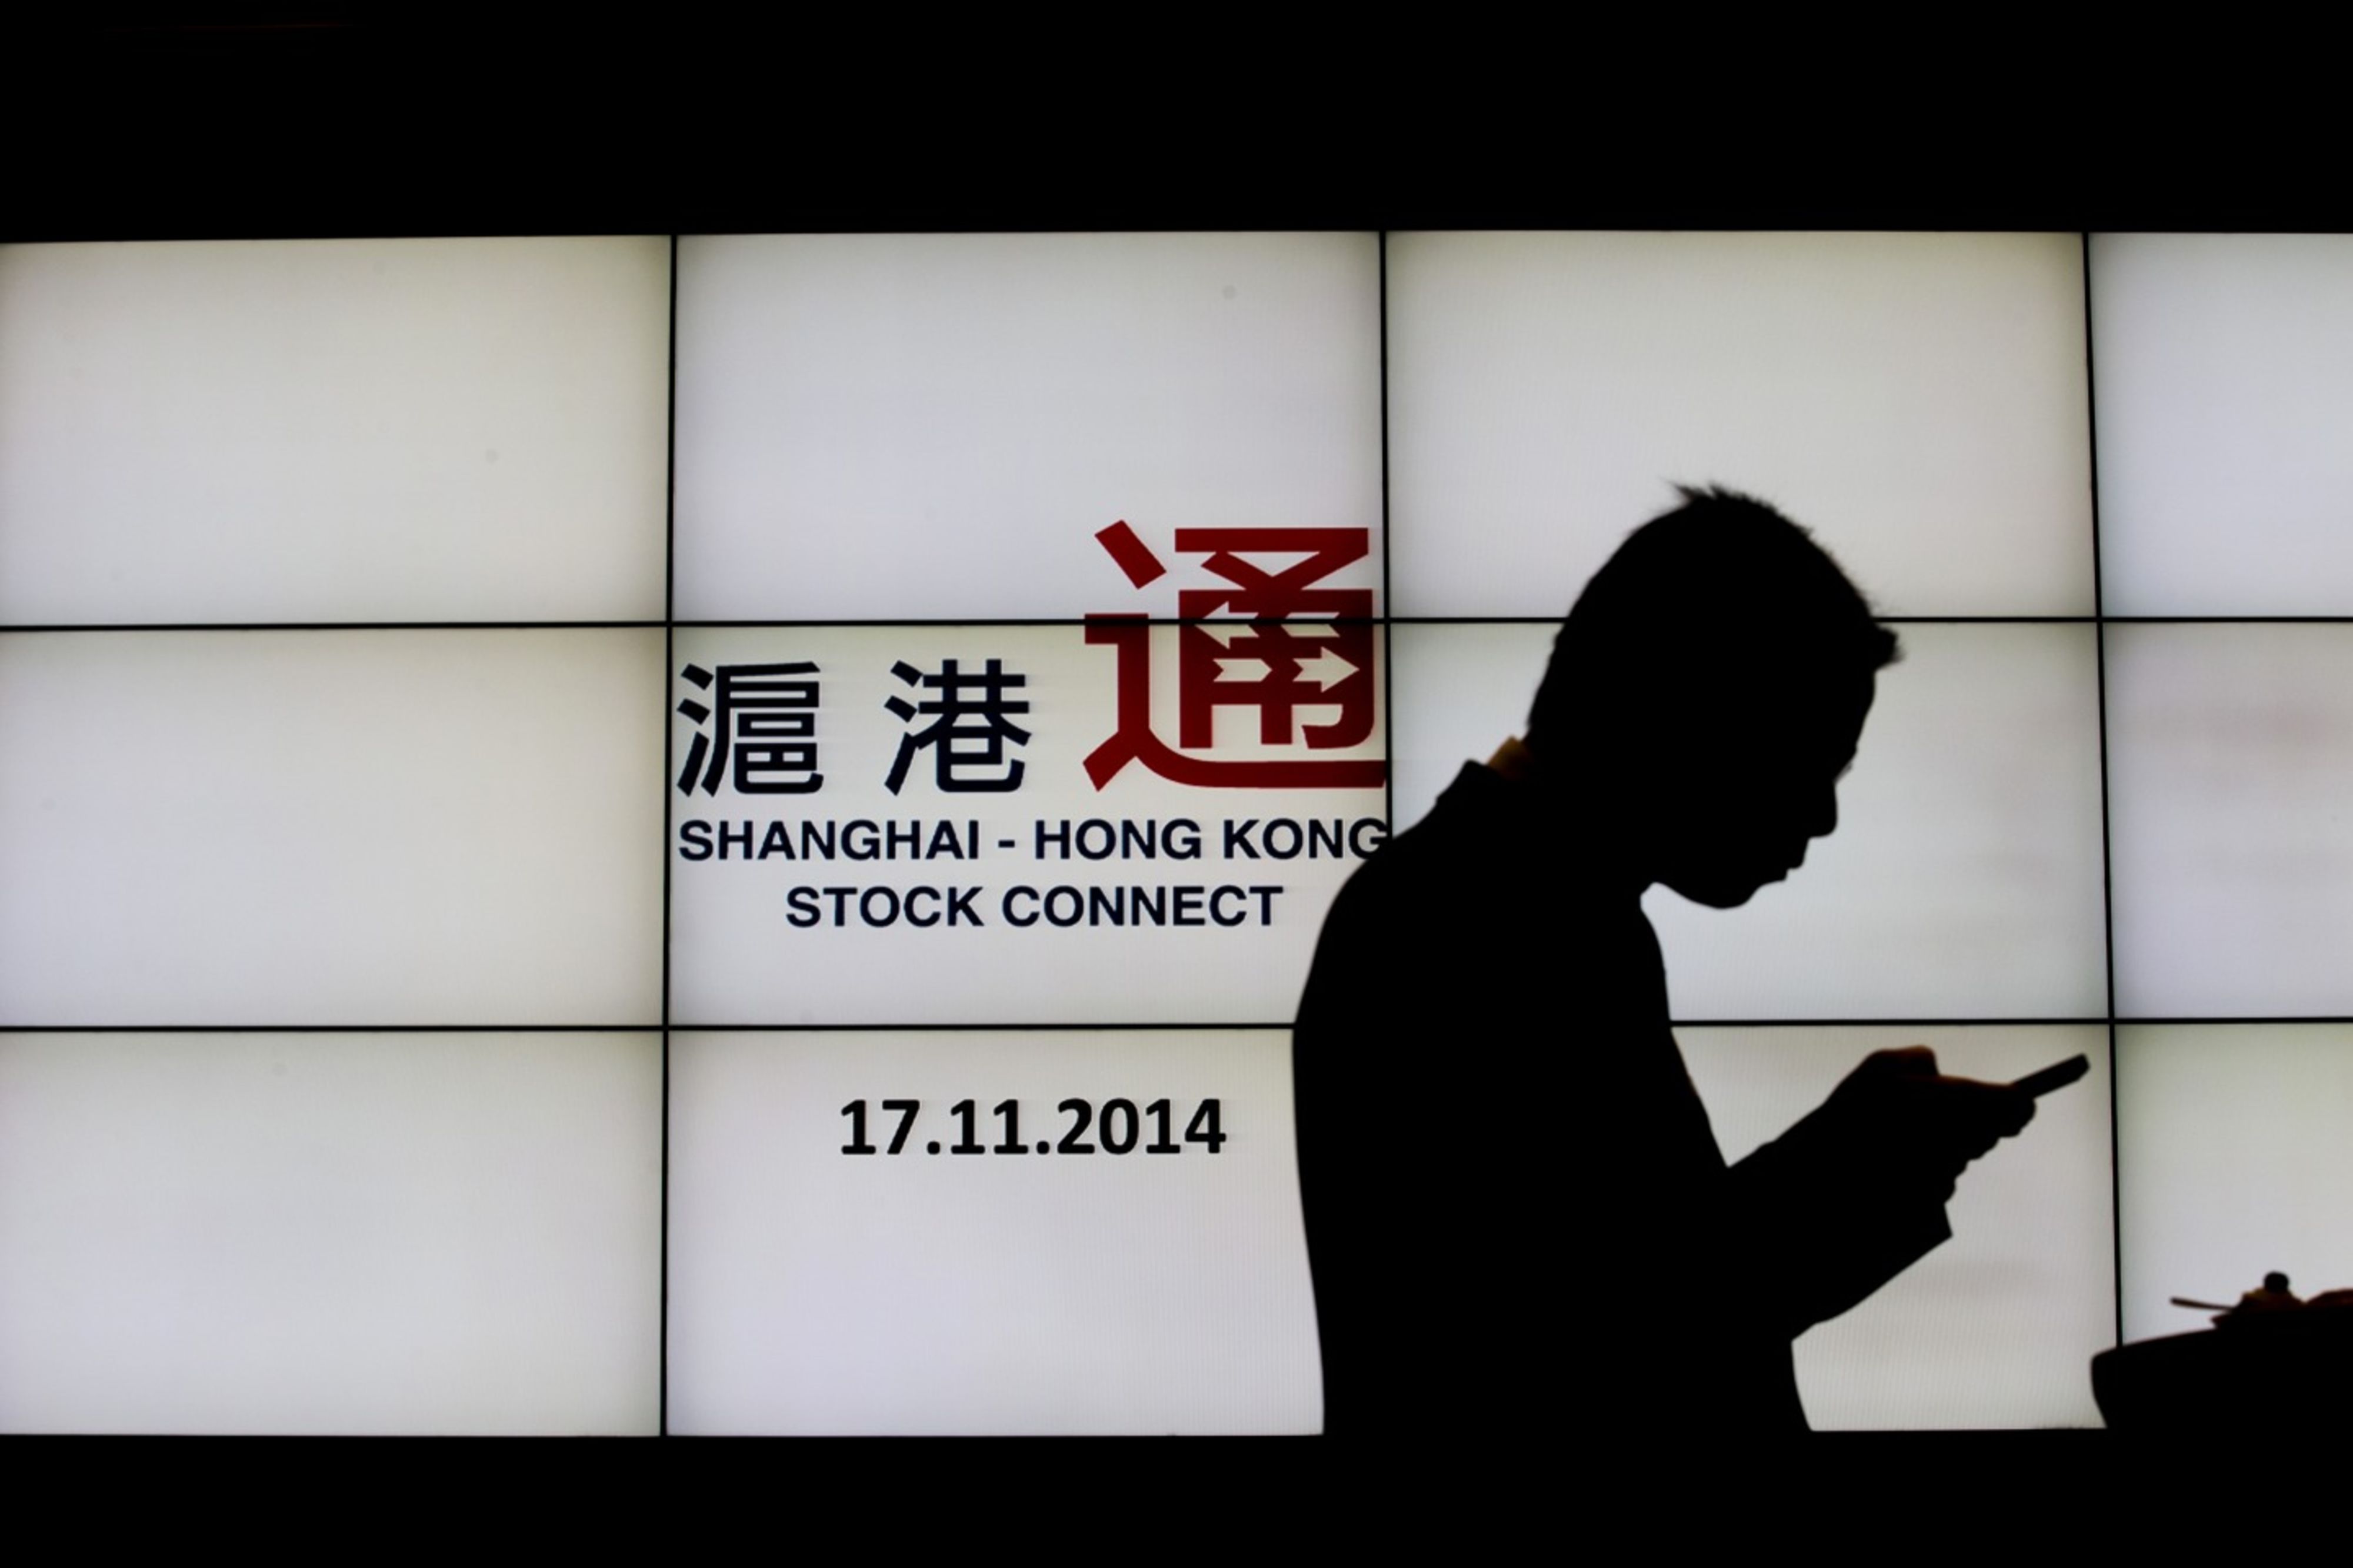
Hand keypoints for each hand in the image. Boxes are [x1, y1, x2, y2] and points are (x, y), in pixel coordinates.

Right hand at [1819, 1046, 2035, 1196]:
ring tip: (1900, 1141)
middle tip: (1935, 1115)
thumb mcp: (1881, 1064)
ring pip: (1964, 1155)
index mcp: (1958, 1102)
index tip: (2009, 1104)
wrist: (1822, 1173)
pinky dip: (1926, 1172)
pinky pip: (1943, 1181)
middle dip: (1971, 1122)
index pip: (2015, 1106)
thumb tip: (1941, 1074)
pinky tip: (1895, 1165)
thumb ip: (1921, 1058)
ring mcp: (1951, 1173)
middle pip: (1990, 1132)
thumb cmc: (1852, 1114)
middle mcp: (1963, 1141)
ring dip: (1945, 1147)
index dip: (2015, 1103)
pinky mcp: (1936, 1199)